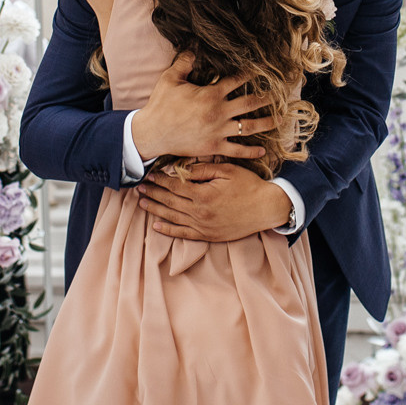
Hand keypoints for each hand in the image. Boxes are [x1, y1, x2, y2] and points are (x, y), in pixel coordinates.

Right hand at [132, 55, 273, 162]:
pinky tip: (262, 151)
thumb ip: (184, 62)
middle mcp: (219, 112)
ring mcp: (218, 131)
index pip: (236, 80)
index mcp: (211, 94)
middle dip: (266, 98)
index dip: (250, 73)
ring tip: (279, 119)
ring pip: (249, 127)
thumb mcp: (170, 79)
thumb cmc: (160, 105)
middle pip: (250, 103)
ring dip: (266, 123)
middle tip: (281, 94)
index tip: (262, 69)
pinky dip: (250, 152)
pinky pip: (237, 150)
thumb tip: (194, 46)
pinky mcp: (214, 147)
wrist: (152, 134)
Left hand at [139, 163, 291, 242]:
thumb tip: (181, 169)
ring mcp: (203, 226)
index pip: (174, 185)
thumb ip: (202, 170)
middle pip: (169, 201)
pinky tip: (156, 225)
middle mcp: (199, 212)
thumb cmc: (248, 186)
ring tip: (142, 202)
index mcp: (203, 194)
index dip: (160, 179)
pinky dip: (168, 230)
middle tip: (139, 187)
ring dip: (156, 209)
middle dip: (153, 192)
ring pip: (172, 217)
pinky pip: (183, 234)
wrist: (266, 208)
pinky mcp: (208, 236)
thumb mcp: (227, 170)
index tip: (149, 174)